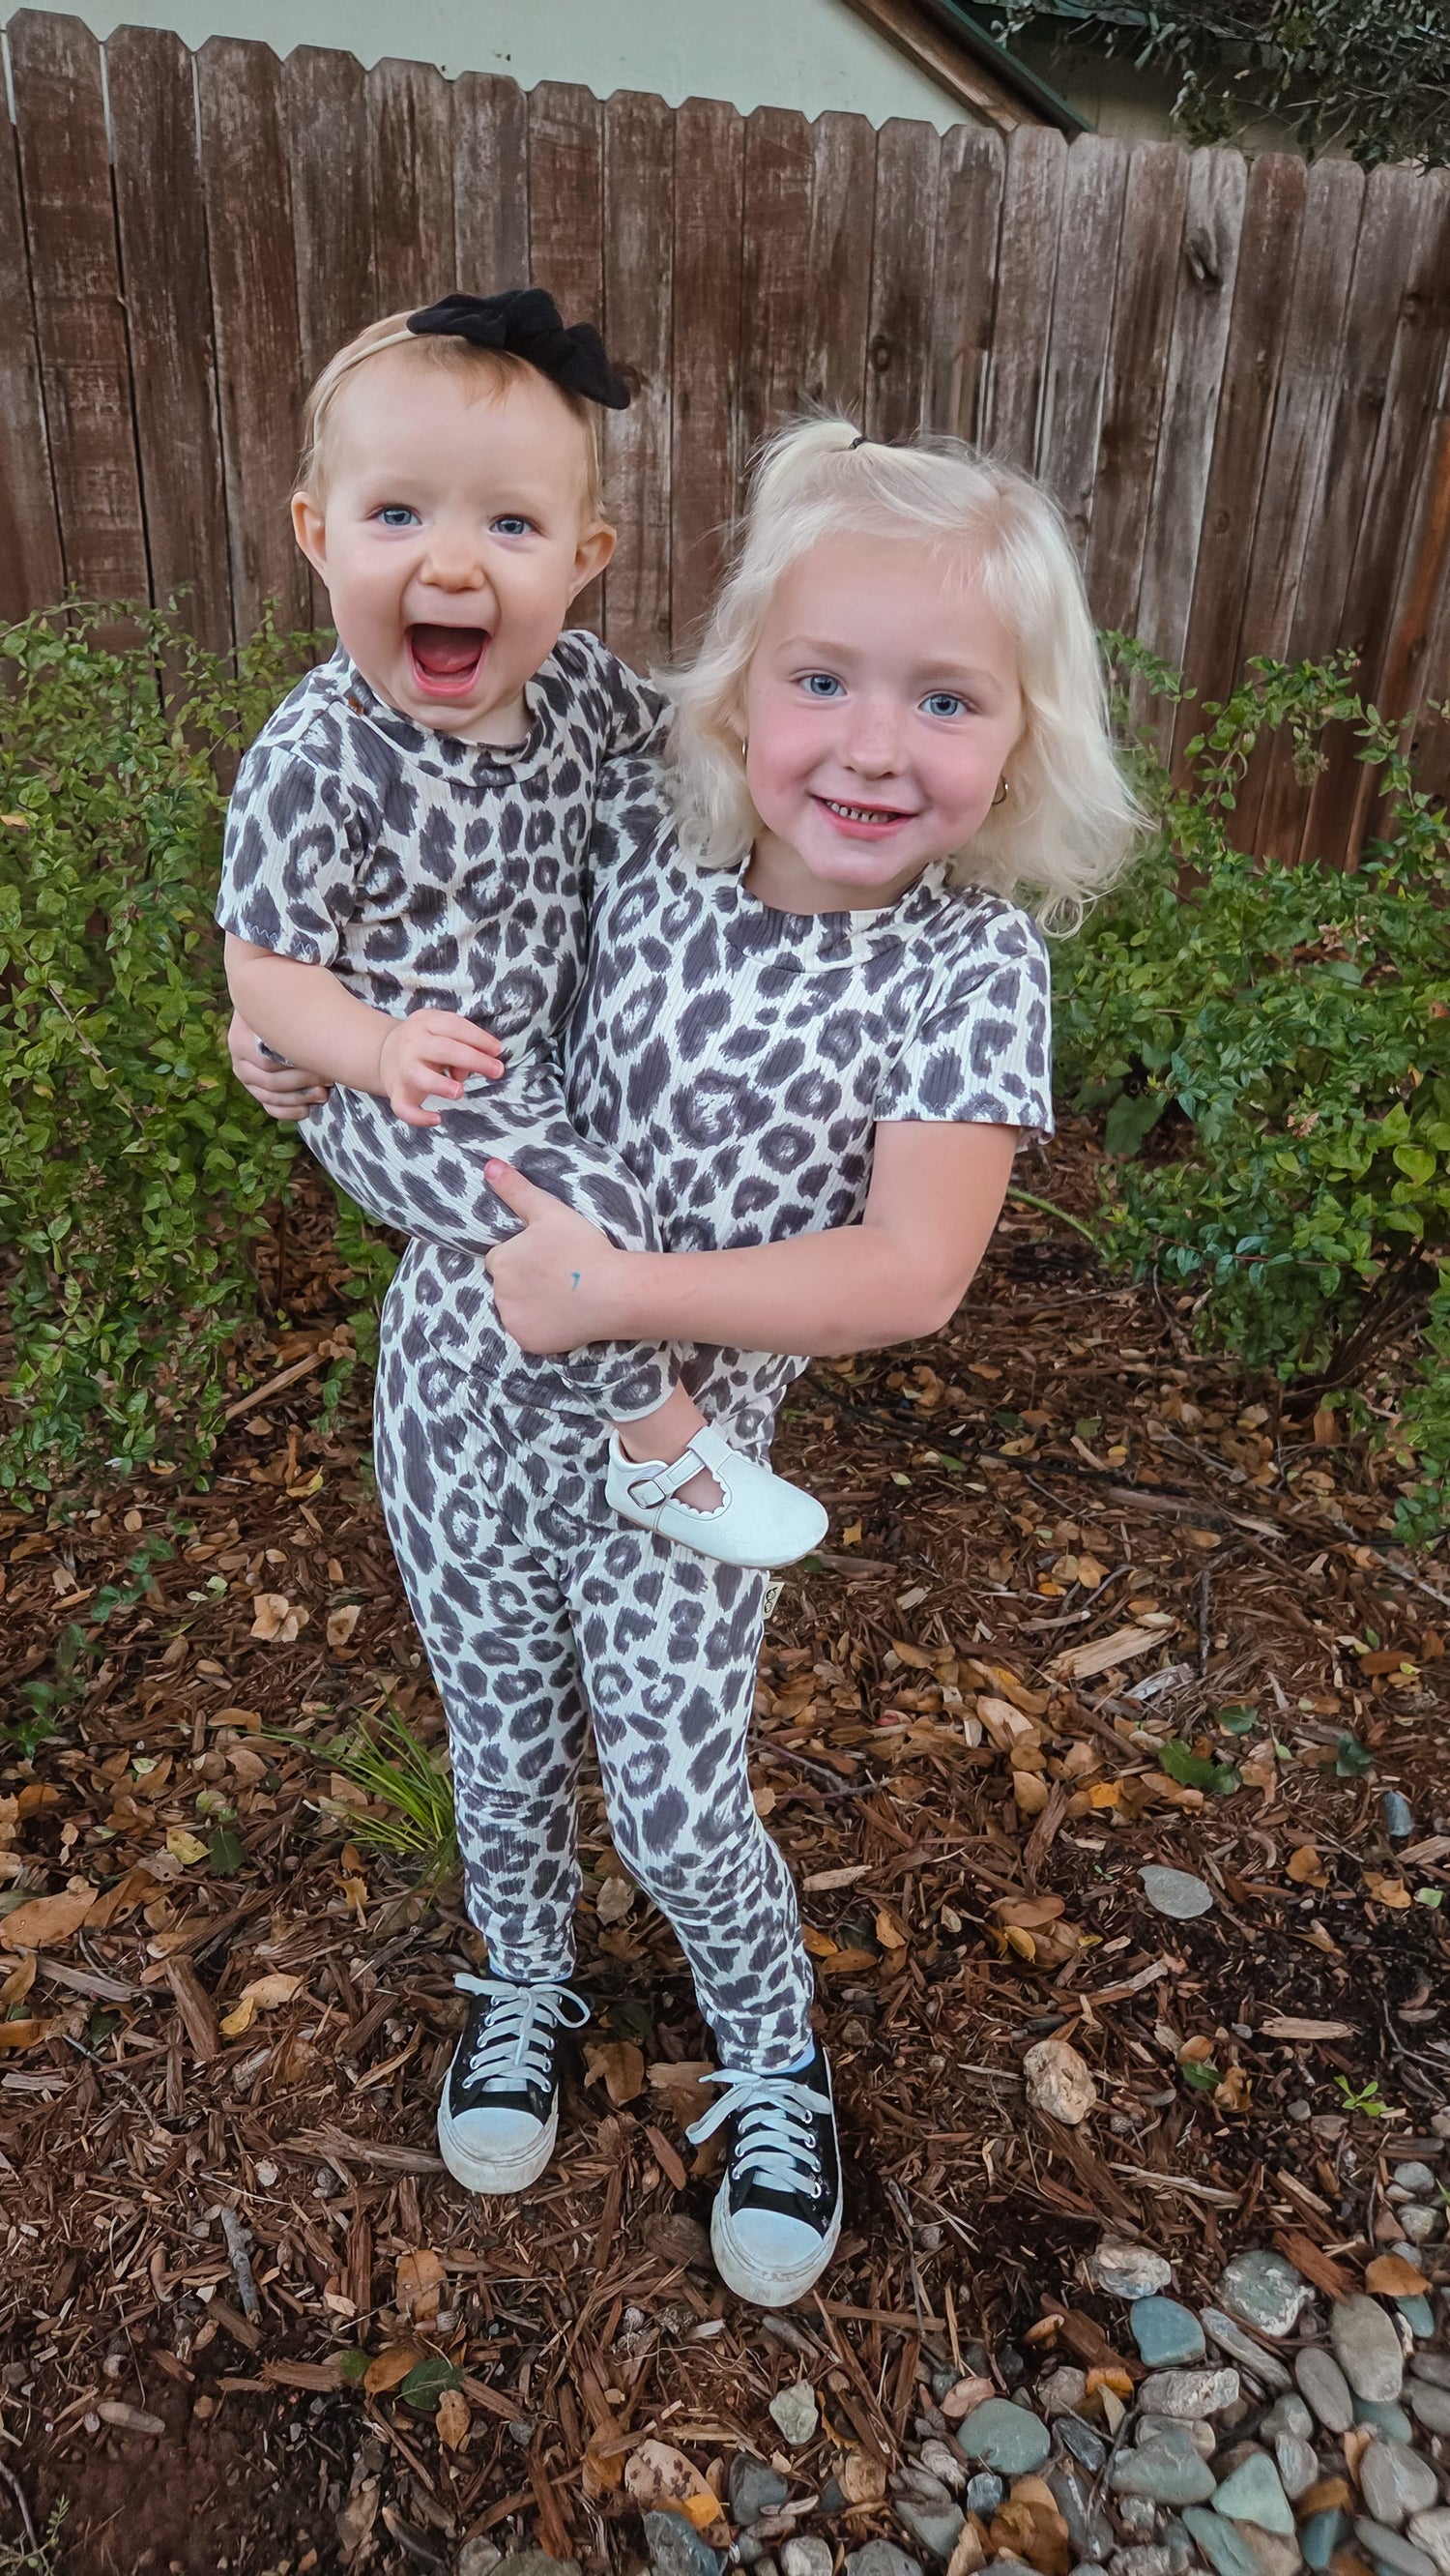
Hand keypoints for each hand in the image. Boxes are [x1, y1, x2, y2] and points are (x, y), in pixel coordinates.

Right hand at [228, 1009, 330, 1120]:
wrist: (276, 1011)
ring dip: (299, 1098)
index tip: (326, 1066)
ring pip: (269, 1096)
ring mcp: (246, 1075)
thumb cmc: (289, 1010)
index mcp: (242, 1038)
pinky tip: (305, 1110)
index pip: (269, 1062)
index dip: (301, 1068)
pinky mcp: (255, 1088)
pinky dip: (288, 1112)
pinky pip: (269, 1106)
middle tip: (328, 1081)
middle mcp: (239, 1058)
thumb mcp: (289, 1012)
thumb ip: (295, 1027)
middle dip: (303, 1083)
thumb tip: (319, 1039)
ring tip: (322, 1094)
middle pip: (271, 1080)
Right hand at [377, 1010, 504, 1127]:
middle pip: (442, 1049)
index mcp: (426, 1022)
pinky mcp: (396, 1091)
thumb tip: (477, 1067)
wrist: (384, 1052)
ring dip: (440, 1084)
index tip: (497, 1050)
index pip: (454, 1026)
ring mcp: (402, 1067)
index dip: (478, 1038)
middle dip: (473, 1060)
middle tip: (497, 1071)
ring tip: (460, 1091)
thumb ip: (463, 1045)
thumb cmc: (427, 1042)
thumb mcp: (442, 1033)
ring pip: (418, 1076)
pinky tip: (436, 1119)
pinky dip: (417, 1116)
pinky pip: (403, 1107)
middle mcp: (411, 1043)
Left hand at [483, 1161, 626, 1350]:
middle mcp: (498, 1293)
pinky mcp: (529, 1343)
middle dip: (525, 1281)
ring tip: (562, 1296)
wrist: (613, 1292)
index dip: (524, 1256)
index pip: (501, 1258)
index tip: (548, 1256)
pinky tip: (563, 1316)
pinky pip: (529, 1334)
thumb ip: (516, 1189)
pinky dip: (542, 1328)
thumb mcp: (548, 1210)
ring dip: (531, 1304)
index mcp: (500, 1260)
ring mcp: (513, 1321)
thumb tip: (489, 1166)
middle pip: (507, 1285)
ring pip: (516, 1310)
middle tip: (558, 1275)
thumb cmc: (582, 1247)